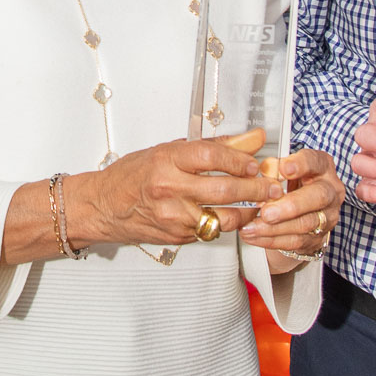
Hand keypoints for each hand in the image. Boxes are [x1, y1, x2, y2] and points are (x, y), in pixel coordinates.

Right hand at [71, 131, 277, 246]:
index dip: (239, 159)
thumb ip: (214, 147)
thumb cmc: (134, 174)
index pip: (211, 156)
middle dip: (255, 189)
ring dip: (248, 212)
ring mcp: (173, 216)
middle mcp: (168, 189)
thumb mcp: (169, 151)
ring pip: (223, 217)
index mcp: (166, 160)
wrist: (103, 206)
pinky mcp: (177, 237)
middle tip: (272, 186)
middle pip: (223, 189)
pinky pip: (211, 231)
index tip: (255, 162)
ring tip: (262, 204)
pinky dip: (228, 224)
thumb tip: (253, 138)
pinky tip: (238, 216)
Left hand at [242, 149, 344, 263]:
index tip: (284, 168)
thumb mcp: (283, 169)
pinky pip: (296, 241)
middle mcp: (330, 191)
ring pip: (305, 223)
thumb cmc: (291, 183)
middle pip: (318, 197)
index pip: (315, 161)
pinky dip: (272, 240)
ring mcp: (327, 216)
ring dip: (275, 228)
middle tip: (266, 212)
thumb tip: (264, 170)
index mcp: (322, 168)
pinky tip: (254, 236)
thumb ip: (273, 168)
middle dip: (290, 205)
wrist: (301, 210)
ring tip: (251, 227)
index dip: (300, 164)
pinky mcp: (318, 237)